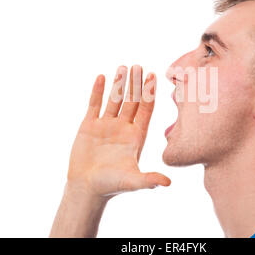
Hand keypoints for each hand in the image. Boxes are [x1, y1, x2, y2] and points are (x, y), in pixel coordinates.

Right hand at [66, 65, 170, 198]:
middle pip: (132, 101)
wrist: (86, 188)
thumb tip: (169, 183)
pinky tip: (101, 77)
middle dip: (136, 84)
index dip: (149, 94)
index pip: (145, 110)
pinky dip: (98, 91)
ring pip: (114, 99)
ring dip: (118, 84)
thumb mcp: (131, 181)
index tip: (153, 77)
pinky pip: (94, 104)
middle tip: (138, 66)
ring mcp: (106, 125)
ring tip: (123, 67)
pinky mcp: (89, 125)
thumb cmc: (111, 185)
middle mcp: (123, 127)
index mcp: (136, 136)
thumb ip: (148, 180)